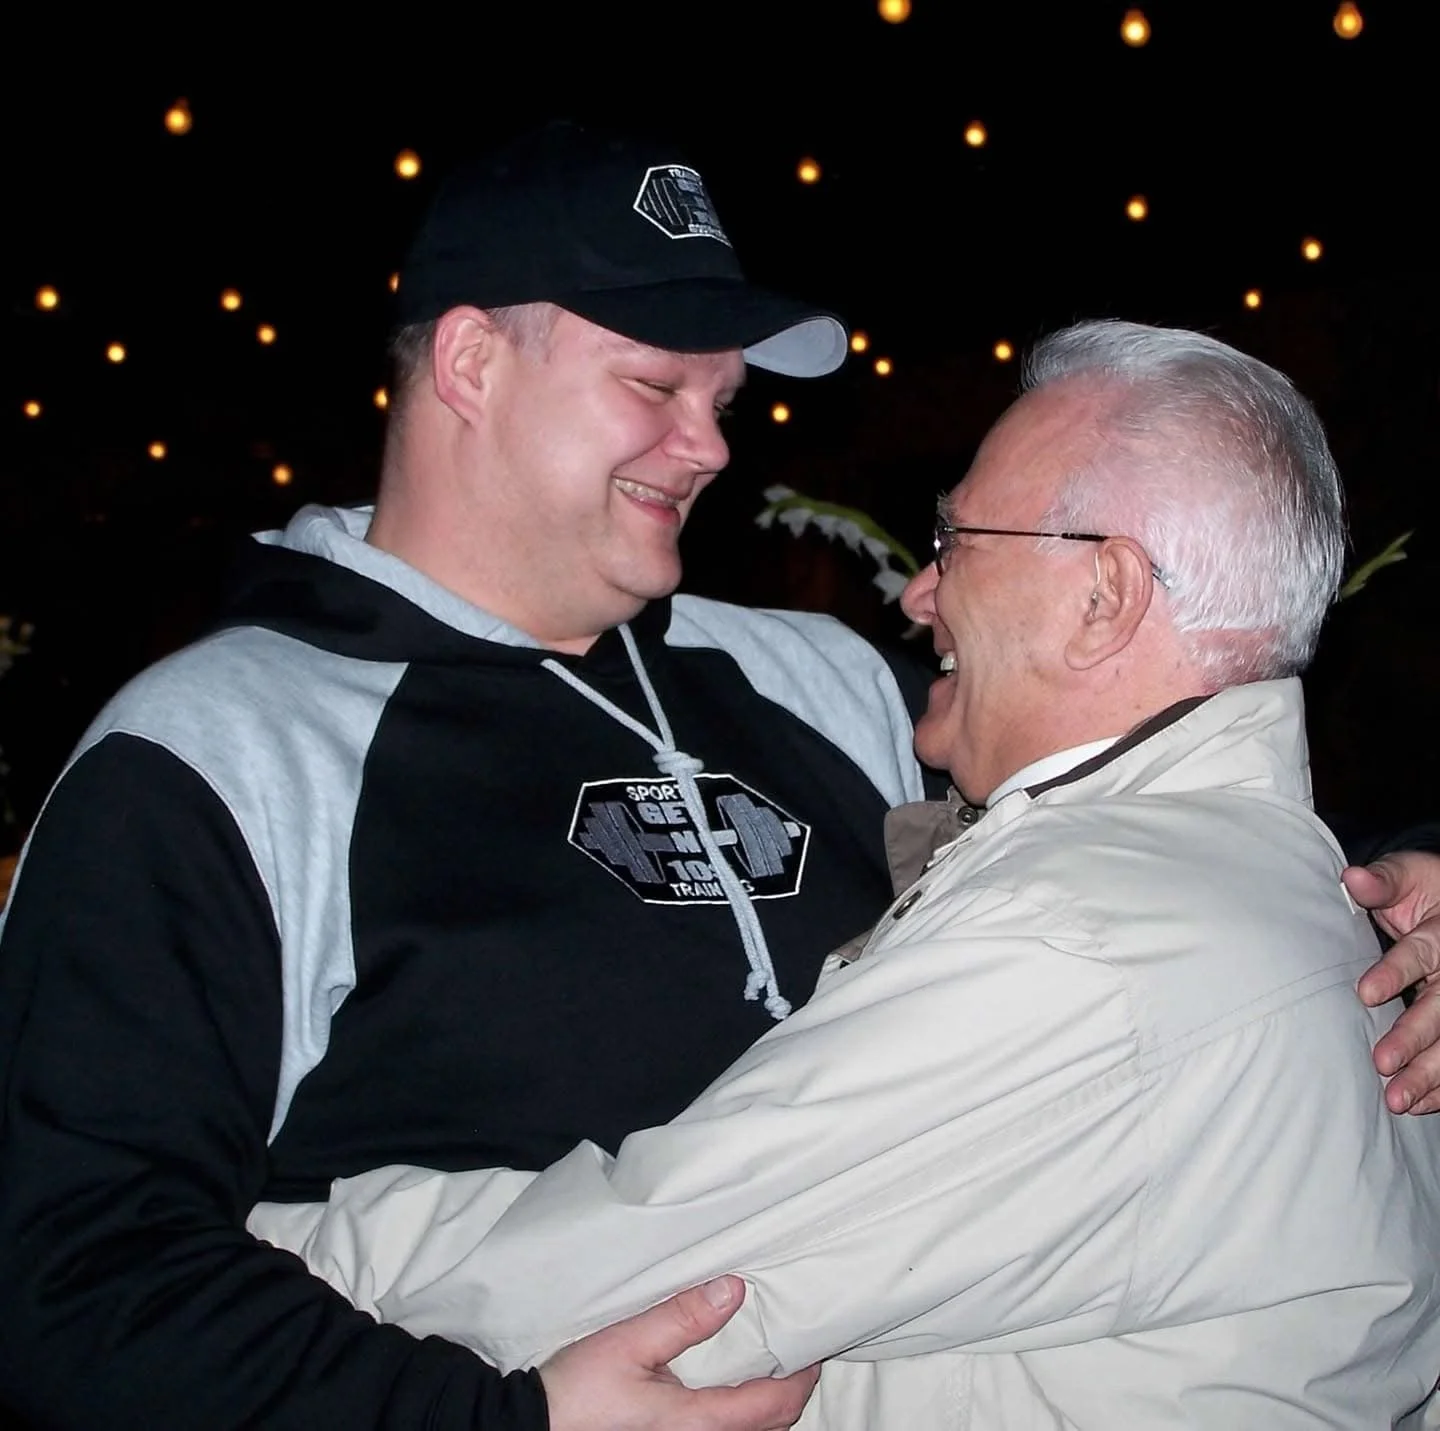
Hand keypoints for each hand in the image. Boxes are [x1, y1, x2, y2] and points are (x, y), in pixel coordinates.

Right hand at [540, 1276, 817, 1430]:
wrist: (535, 1426)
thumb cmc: (576, 1391)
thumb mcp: (629, 1341)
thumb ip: (684, 1316)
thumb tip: (735, 1290)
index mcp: (697, 1423)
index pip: (774, 1405)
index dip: (802, 1377)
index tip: (814, 1345)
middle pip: (770, 1425)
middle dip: (791, 1390)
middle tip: (796, 1348)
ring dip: (766, 1403)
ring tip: (768, 1361)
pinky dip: (740, 1411)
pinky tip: (728, 1384)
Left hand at [1345, 851, 1439, 1113]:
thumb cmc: (1424, 888)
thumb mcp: (1408, 874)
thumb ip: (1383, 881)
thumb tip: (1352, 878)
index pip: (1420, 953)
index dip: (1394, 972)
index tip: (1365, 994)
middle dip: (1414, 1036)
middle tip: (1382, 1063)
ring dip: (1430, 1072)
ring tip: (1398, 1099)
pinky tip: (1421, 1105)